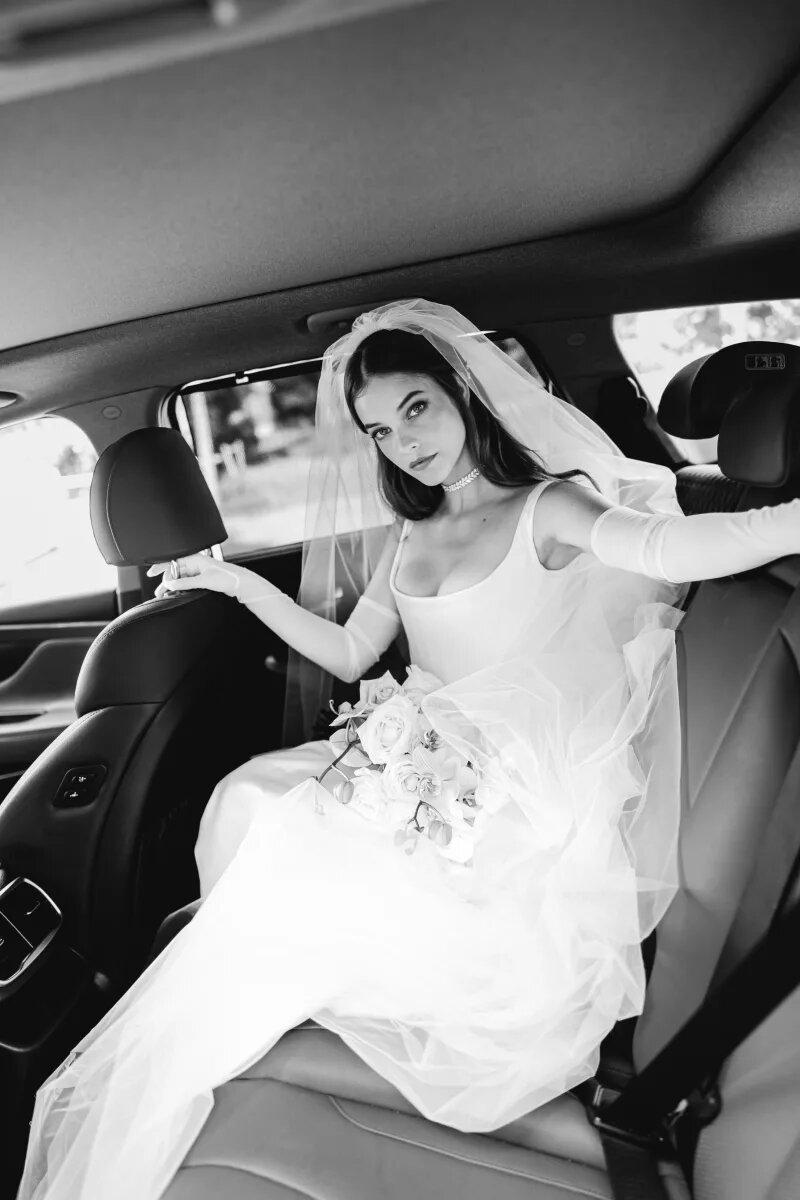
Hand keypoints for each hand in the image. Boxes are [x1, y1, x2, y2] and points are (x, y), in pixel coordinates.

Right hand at [146, 555, 284, 605]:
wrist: (241, 583)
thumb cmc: (226, 577)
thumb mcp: (203, 580)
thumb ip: (185, 582)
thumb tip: (169, 584)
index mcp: (195, 558)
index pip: (172, 560)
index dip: (160, 566)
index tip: (150, 573)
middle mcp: (195, 563)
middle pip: (174, 571)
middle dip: (165, 580)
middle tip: (158, 592)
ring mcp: (198, 571)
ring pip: (180, 578)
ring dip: (172, 586)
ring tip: (164, 595)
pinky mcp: (202, 579)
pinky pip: (186, 582)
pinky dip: (180, 588)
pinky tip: (175, 593)